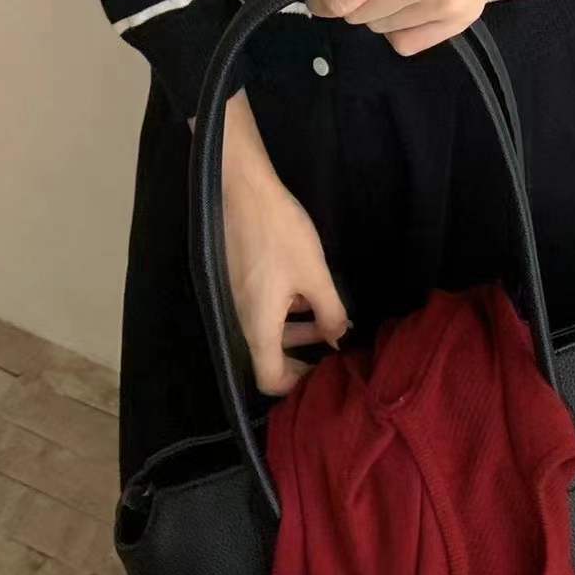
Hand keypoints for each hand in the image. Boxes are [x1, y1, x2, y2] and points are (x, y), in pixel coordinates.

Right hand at [206, 91, 347, 395]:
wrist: (244, 190)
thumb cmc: (280, 234)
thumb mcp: (314, 274)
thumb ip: (330, 312)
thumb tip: (338, 339)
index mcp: (258, 327)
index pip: (269, 379)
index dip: (297, 384)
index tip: (323, 373)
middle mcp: (242, 319)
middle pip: (268, 356)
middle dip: (302, 354)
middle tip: (333, 346)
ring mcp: (236, 298)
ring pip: (266, 329)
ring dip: (296, 328)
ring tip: (328, 316)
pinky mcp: (237, 279)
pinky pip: (261, 308)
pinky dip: (284, 309)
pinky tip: (307, 290)